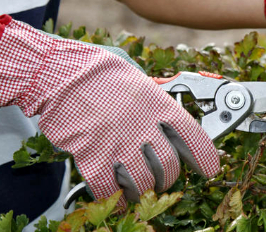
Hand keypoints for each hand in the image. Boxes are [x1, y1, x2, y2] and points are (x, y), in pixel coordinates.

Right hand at [0, 15, 218, 204]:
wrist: (56, 72)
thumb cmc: (94, 67)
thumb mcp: (134, 73)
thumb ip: (152, 94)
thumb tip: (164, 107)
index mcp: (157, 103)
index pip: (193, 136)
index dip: (205, 158)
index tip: (209, 168)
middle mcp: (142, 126)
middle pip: (169, 167)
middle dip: (168, 178)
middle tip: (163, 178)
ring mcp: (118, 144)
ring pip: (143, 184)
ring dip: (144, 192)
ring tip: (140, 190)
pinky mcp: (92, 158)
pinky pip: (109, 190)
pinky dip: (113, 198)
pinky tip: (114, 196)